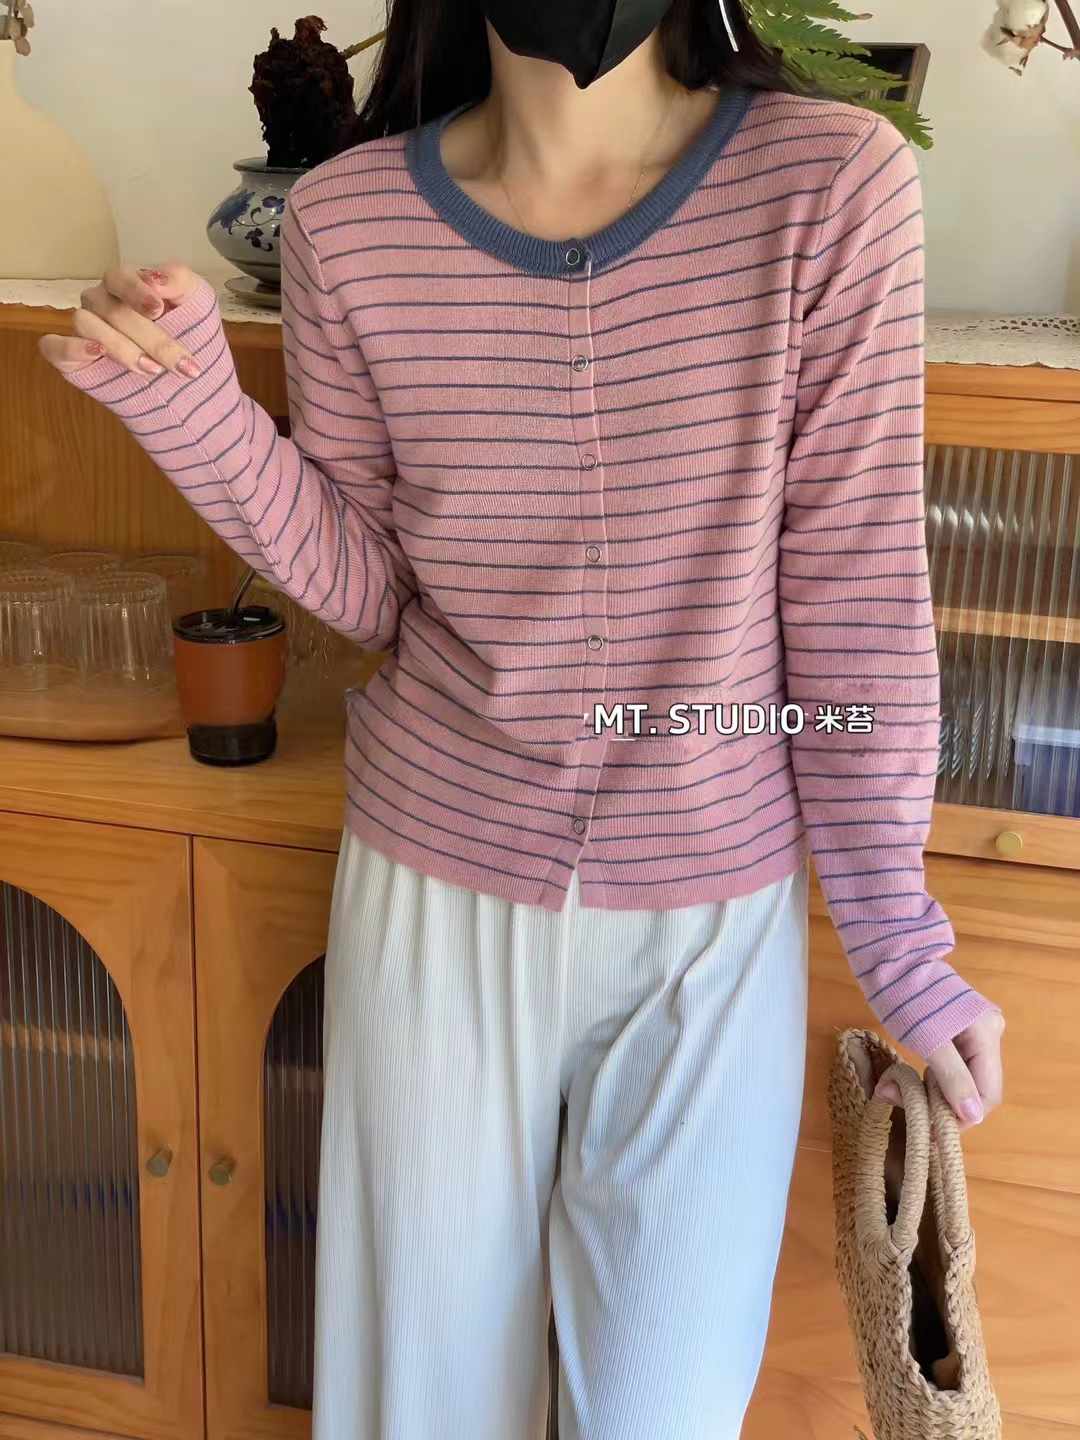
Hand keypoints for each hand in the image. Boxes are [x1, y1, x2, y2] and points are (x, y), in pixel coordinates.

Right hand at [38, 262, 202, 378]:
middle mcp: (100, 302)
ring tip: (152, 369)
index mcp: (125, 285)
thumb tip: (156, 278)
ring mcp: (84, 329)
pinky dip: (72, 348)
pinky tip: (97, 353)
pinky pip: (54, 346)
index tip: (159, 310)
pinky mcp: (70, 358)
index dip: (136, 291)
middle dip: (151, 338)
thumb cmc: (190, 337)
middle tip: (179, 364)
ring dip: (122, 348)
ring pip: (87, 325)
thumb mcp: (197, 302)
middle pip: (113, 309)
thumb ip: (180, 281)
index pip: (120, 277)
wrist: (186, 383)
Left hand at [874, 1008, 1005, 1131]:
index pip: (987, 1094)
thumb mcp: (928, 1040)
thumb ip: (951, 1078)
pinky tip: (914, 1082)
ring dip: (937, 1092)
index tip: (934, 1128)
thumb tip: (972, 1116)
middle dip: (947, 1104)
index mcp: (987, 1034)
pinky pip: (953, 1063)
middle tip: (915, 1112)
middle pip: (977, 1086)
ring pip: (964, 1075)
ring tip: (907, 1097)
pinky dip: (934, 1077)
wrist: (890, 956)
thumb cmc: (907, 995)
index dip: (964, 1117)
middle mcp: (989, 1032)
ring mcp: (974, 1029)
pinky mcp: (956, 1027)